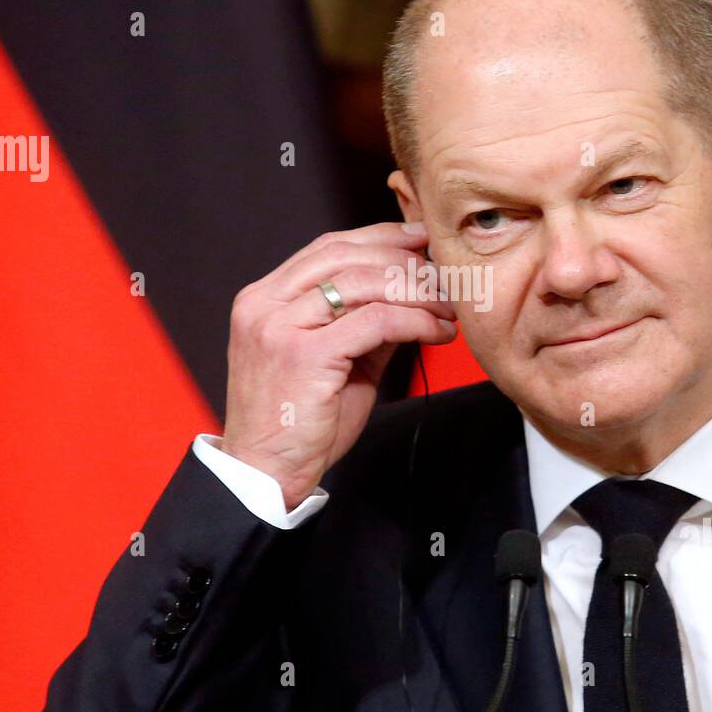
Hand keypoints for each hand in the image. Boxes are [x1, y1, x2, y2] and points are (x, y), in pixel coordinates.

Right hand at [218, 221, 457, 509]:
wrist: (266, 474)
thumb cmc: (299, 423)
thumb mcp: (332, 359)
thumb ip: (362, 322)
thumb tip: (412, 293)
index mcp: (265, 298)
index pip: (329, 247)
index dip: (379, 237)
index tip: (420, 239)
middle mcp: (265, 304)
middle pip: (346, 256)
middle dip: (404, 259)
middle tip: (444, 276)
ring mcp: (279, 326)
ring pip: (362, 282)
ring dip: (416, 290)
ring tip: (446, 306)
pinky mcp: (303, 354)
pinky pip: (374, 321)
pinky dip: (414, 320)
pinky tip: (436, 330)